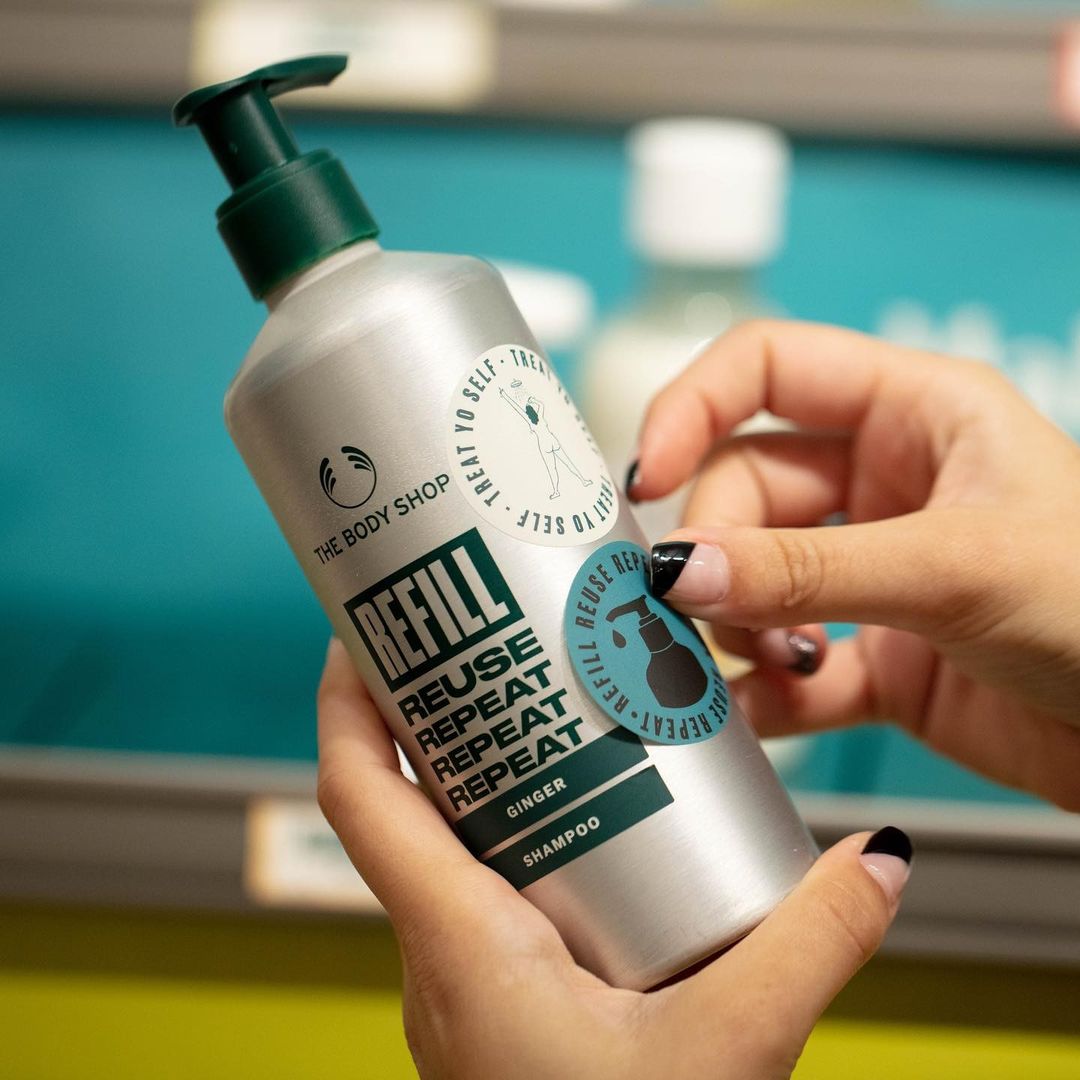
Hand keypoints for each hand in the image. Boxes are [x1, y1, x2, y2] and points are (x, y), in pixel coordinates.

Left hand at [318, 639, 908, 1079]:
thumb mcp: (732, 1052)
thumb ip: (811, 944)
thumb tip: (876, 858)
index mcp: (456, 946)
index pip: (359, 795)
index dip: (348, 701)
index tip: (365, 628)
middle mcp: (437, 958)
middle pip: (402, 807)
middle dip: (438, 718)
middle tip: (496, 645)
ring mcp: (462, 986)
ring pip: (446, 853)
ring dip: (485, 780)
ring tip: (553, 717)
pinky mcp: (497, 1008)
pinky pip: (487, 899)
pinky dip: (523, 843)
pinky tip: (597, 832)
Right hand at [632, 319, 1079, 811]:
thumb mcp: (955, 567)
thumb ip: (809, 570)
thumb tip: (681, 569)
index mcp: (917, 412)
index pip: (767, 368)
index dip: (692, 407)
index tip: (645, 477)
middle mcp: (887, 482)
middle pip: (744, 489)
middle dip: (722, 549)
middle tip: (711, 604)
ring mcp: (875, 573)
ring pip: (754, 578)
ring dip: (741, 625)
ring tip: (774, 664)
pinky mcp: (875, 659)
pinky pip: (785, 668)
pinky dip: (761, 693)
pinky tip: (756, 713)